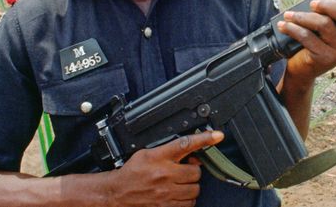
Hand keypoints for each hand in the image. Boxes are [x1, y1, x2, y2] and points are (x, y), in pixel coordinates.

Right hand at [107, 131, 223, 206]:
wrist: (117, 193)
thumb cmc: (133, 172)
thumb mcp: (148, 154)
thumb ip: (169, 151)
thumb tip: (192, 153)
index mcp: (159, 157)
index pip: (185, 144)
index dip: (204, 139)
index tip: (218, 135)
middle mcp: (164, 174)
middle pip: (196, 172)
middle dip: (192, 172)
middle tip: (183, 172)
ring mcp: (166, 192)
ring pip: (194, 190)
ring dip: (190, 187)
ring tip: (179, 184)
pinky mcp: (166, 206)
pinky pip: (188, 204)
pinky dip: (186, 200)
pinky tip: (177, 195)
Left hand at [278, 0, 335, 83]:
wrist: (303, 70)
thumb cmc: (318, 42)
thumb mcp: (331, 29)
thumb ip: (335, 15)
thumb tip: (324, 0)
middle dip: (329, 5)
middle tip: (314, 3)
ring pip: (323, 24)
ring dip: (303, 16)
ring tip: (291, 14)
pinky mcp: (324, 58)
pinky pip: (307, 36)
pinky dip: (293, 28)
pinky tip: (285, 24)